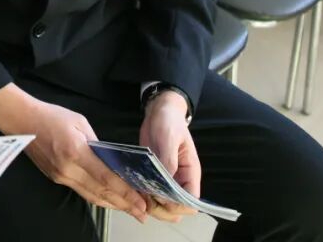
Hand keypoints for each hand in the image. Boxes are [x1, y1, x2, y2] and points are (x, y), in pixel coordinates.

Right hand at [0, 84, 147, 221]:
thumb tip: (111, 160)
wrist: (22, 121)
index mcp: (76, 151)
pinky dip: (98, 198)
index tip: (141, 201)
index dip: (125, 192)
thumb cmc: (51, 116)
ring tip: (130, 211)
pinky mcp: (55, 178)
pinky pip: (81, 191)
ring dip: (112, 205)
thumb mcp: (79, 122)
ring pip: (91, 195)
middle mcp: (68, 169)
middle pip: (101, 192)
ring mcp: (60, 176)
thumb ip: (97, 143)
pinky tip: (109, 200)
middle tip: (142, 213)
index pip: (106, 178)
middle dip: (124, 204)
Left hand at [139, 90, 199, 222]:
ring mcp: (166, 180)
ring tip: (136, 195)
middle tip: (144, 199)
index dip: (177, 205)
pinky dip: (141, 196)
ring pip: (162, 205)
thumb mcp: (168, 138)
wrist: (159, 112)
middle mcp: (179, 180)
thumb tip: (165, 186)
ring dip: (149, 204)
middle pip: (176, 209)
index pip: (191, 202)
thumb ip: (168, 162)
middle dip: (161, 209)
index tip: (161, 198)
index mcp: (190, 173)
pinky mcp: (153, 176)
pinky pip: (149, 193)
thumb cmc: (168, 122)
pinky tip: (131, 190)